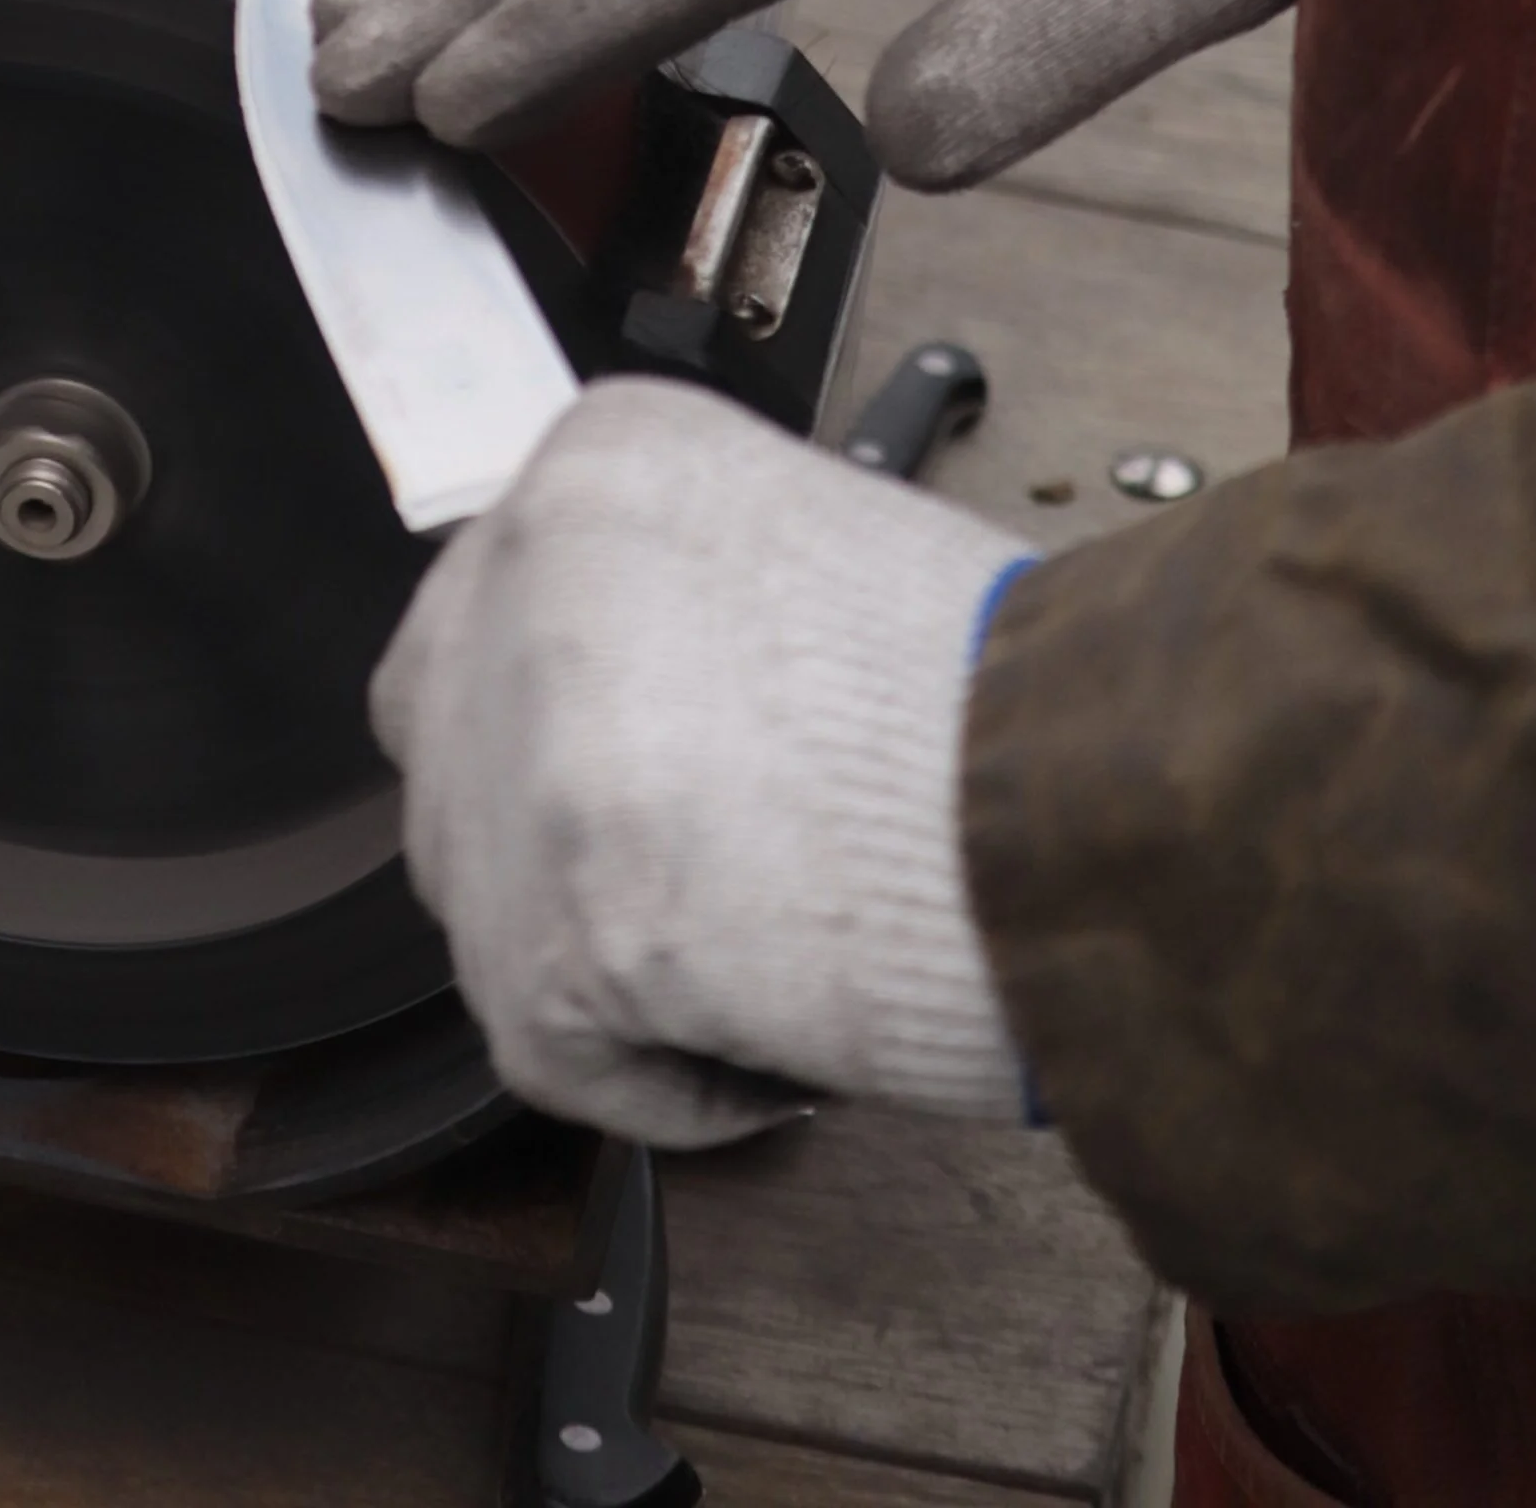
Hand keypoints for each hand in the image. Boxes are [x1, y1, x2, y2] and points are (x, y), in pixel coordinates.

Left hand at [373, 377, 1028, 1145]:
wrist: (1089, 802)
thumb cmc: (1006, 695)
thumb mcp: (818, 550)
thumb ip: (679, 597)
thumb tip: (632, 703)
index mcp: (603, 458)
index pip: (492, 596)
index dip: (569, 713)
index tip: (645, 778)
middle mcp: (528, 568)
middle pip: (446, 734)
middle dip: (541, 821)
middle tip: (680, 882)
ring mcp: (518, 746)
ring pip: (481, 896)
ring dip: (598, 953)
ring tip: (764, 956)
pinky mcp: (542, 930)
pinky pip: (556, 1049)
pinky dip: (662, 1077)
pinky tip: (777, 1042)